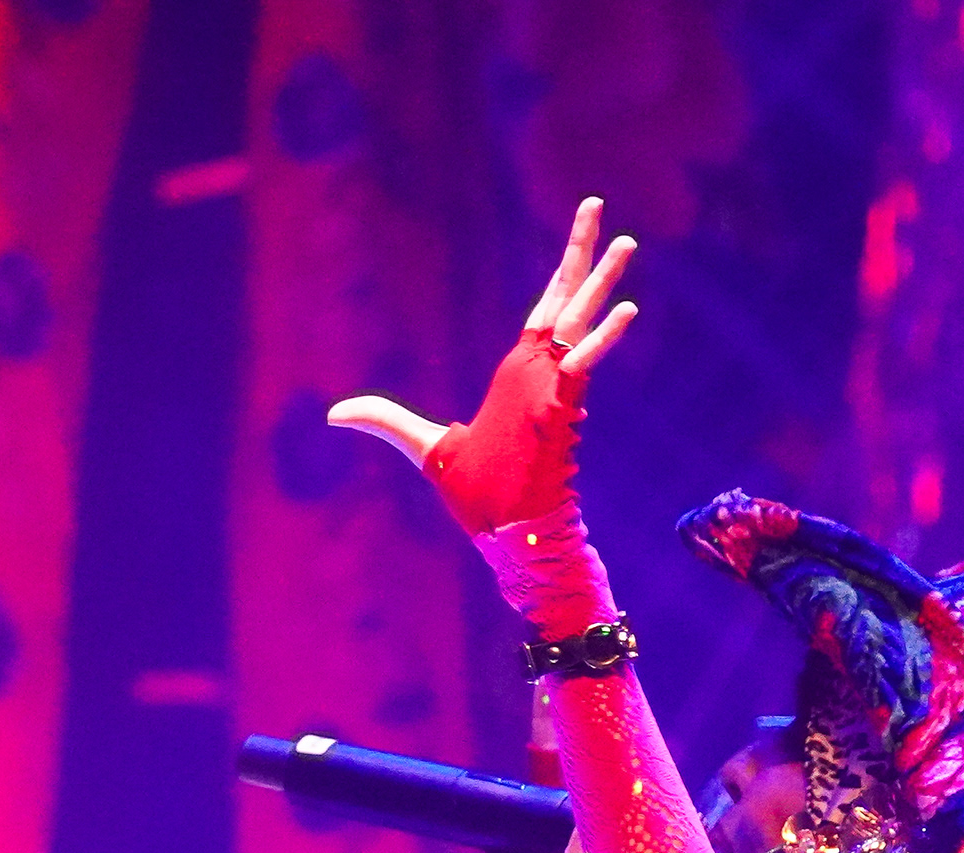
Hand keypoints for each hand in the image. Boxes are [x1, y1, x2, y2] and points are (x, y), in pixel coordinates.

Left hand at [330, 198, 637, 533]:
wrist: (504, 534)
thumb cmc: (479, 496)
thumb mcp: (422, 446)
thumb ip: (384, 420)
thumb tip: (333, 413)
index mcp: (519, 373)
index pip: (544, 309)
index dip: (560, 272)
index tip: (580, 237)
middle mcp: (541, 371)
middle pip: (566, 297)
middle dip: (583, 253)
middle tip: (598, 207)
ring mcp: (554, 386)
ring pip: (583, 320)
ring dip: (605, 281)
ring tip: (629, 240)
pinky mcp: (560, 408)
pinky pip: (586, 365)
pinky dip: (605, 338)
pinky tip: (628, 308)